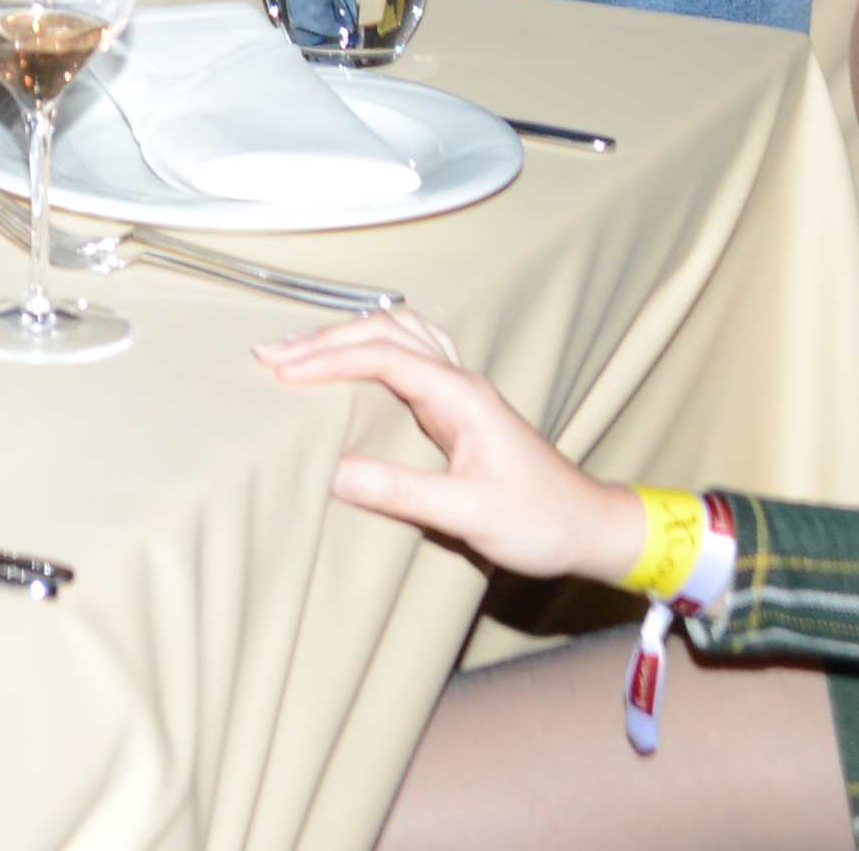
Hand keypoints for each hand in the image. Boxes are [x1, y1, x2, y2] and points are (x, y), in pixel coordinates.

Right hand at [250, 313, 655, 586]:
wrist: (588, 526)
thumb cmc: (540, 521)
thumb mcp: (470, 515)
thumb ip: (403, 493)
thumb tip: (336, 473)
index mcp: (461, 396)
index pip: (383, 357)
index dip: (328, 359)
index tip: (281, 372)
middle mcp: (460, 381)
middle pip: (384, 332)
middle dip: (325, 338)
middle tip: (270, 354)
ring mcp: (460, 390)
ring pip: (397, 333)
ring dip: (346, 334)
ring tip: (299, 349)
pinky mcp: (456, 406)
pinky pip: (406, 354)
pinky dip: (369, 345)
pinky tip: (350, 359)